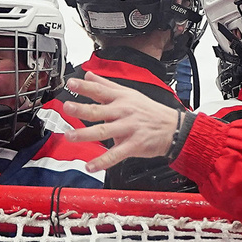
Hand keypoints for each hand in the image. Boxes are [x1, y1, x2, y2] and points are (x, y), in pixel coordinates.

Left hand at [56, 74, 184, 169]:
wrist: (173, 128)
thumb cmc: (150, 111)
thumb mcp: (130, 93)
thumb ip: (107, 85)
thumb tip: (89, 76)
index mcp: (122, 99)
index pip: (100, 90)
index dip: (85, 87)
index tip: (71, 83)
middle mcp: (124, 112)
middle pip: (99, 110)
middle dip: (82, 109)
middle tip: (68, 108)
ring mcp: (129, 128)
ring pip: (104, 131)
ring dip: (86, 134)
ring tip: (70, 136)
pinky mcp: (134, 145)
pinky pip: (116, 154)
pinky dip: (102, 161)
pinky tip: (90, 166)